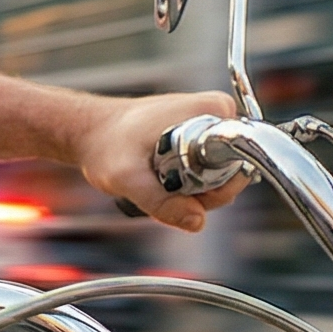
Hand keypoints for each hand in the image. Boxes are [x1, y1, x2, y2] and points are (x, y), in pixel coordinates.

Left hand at [68, 91, 243, 232]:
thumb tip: (198, 221)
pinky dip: (187, 184)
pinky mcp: (199, 135)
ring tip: (158, 183)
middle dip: (203, 193)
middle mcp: (218, 113)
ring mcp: (209, 124)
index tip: (184, 190)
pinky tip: (161, 181)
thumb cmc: (106, 145)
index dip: (217, 187)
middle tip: (163, 190)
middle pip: (233, 173)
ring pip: (219, 176)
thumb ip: (161, 202)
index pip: (242, 161)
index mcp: (213, 111)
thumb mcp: (127, 178)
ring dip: (193, 191)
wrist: (90, 130)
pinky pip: (208, 171)